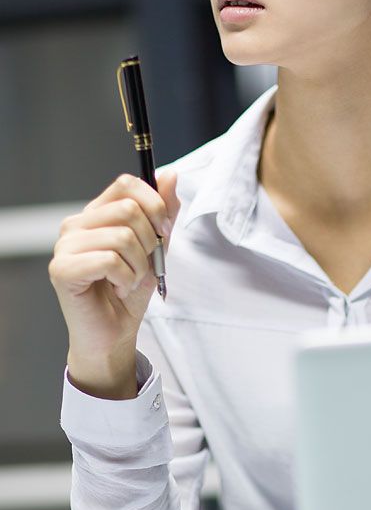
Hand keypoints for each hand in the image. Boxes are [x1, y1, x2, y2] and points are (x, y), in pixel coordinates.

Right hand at [49, 170, 179, 364]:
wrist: (114, 334)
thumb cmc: (130, 293)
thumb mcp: (156, 249)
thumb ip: (162, 213)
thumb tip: (169, 175)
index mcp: (96, 215)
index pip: (126, 184)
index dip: (154, 204)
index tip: (163, 232)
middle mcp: (76, 225)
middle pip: (129, 210)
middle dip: (149, 243)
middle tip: (141, 268)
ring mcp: (65, 246)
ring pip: (123, 237)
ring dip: (138, 267)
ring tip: (128, 282)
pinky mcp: (62, 269)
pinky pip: (109, 261)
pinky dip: (125, 280)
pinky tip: (117, 290)